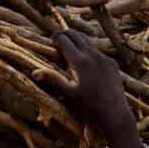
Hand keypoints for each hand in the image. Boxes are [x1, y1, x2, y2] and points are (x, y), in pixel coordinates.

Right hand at [53, 29, 141, 147]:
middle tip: (58, 36)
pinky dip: (89, 50)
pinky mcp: (112, 63)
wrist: (114, 113)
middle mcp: (92, 55)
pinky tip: (86, 58)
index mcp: (80, 61)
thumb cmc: (89, 106)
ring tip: (70, 42)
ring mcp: (104, 58)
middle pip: (76, 35)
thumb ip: (53, 79)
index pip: (64, 40)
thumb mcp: (69, 93)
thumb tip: (34, 72)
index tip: (51, 38)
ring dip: (78, 39)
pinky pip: (98, 51)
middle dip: (66, 34)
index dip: (56, 37)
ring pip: (88, 41)